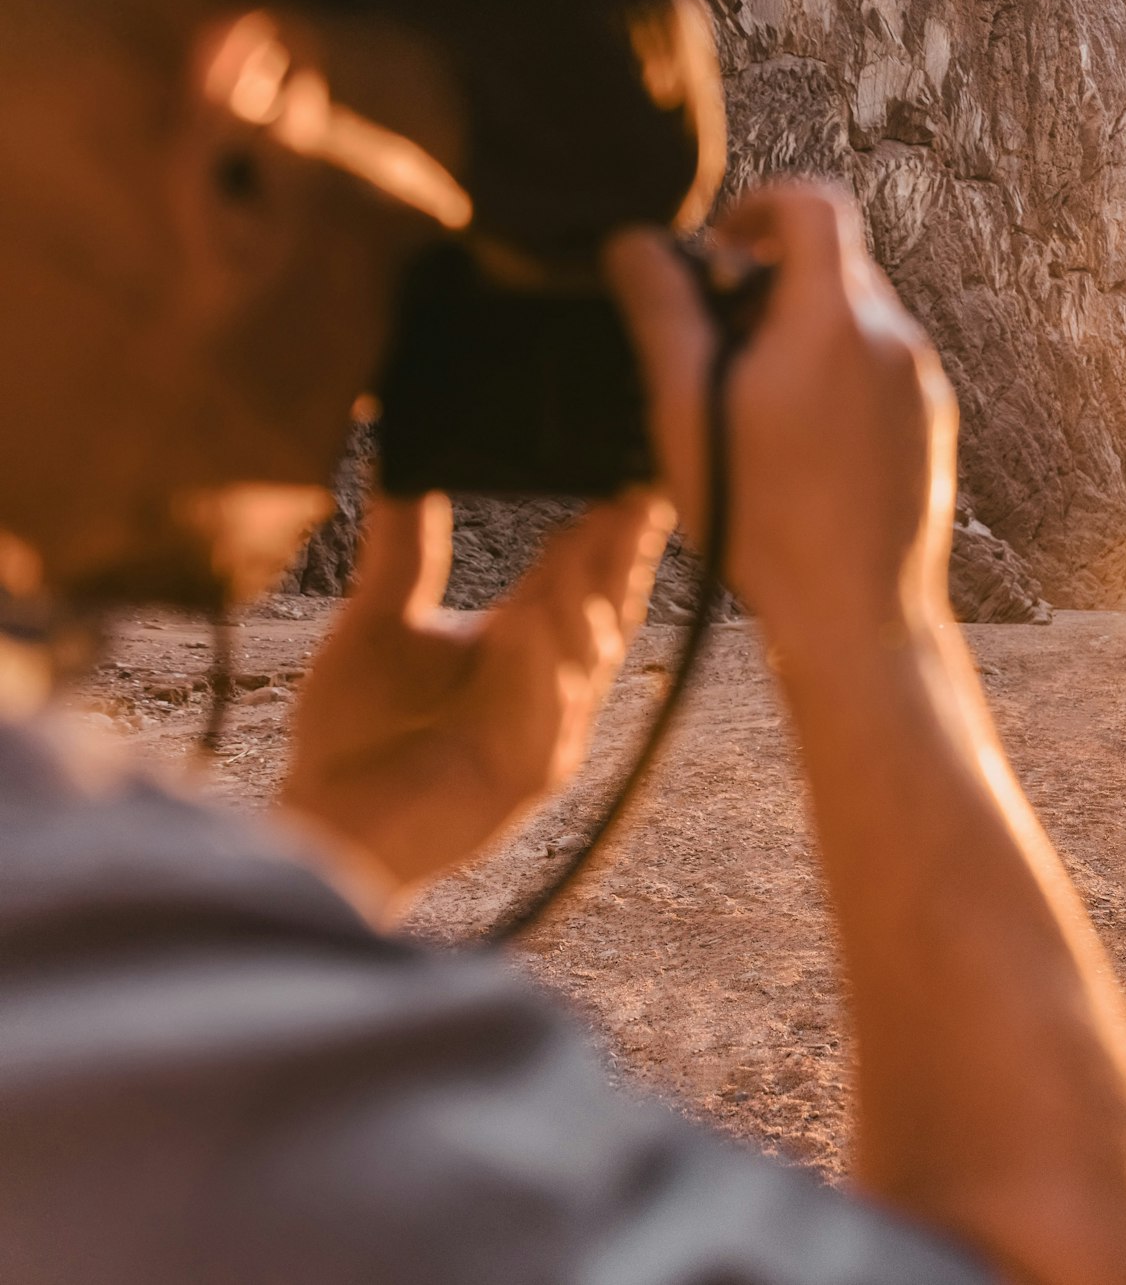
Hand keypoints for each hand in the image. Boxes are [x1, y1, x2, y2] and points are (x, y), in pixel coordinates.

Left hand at [279, 492, 667, 907]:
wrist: (330, 826)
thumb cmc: (357, 738)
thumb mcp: (380, 620)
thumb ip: (404, 547)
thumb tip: (400, 459)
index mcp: (527, 644)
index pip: (586, 574)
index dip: (614, 527)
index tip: (632, 469)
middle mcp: (553, 686)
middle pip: (605, 607)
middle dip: (621, 551)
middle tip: (635, 489)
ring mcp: (550, 732)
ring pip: (584, 656)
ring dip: (583, 596)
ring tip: (586, 537)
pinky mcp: (529, 775)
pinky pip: (547, 715)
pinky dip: (541, 671)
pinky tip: (530, 624)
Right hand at [606, 184, 953, 655]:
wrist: (857, 615)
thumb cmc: (766, 519)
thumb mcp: (688, 410)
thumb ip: (661, 313)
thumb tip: (636, 244)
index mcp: (838, 318)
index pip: (813, 202)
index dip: (758, 206)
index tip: (720, 251)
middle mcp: (895, 339)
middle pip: (833, 264)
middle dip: (769, 284)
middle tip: (717, 347)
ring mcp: (923, 387)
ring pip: (856, 323)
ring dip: (800, 337)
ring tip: (750, 409)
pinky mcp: (933, 430)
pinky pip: (879, 374)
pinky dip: (834, 381)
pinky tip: (795, 449)